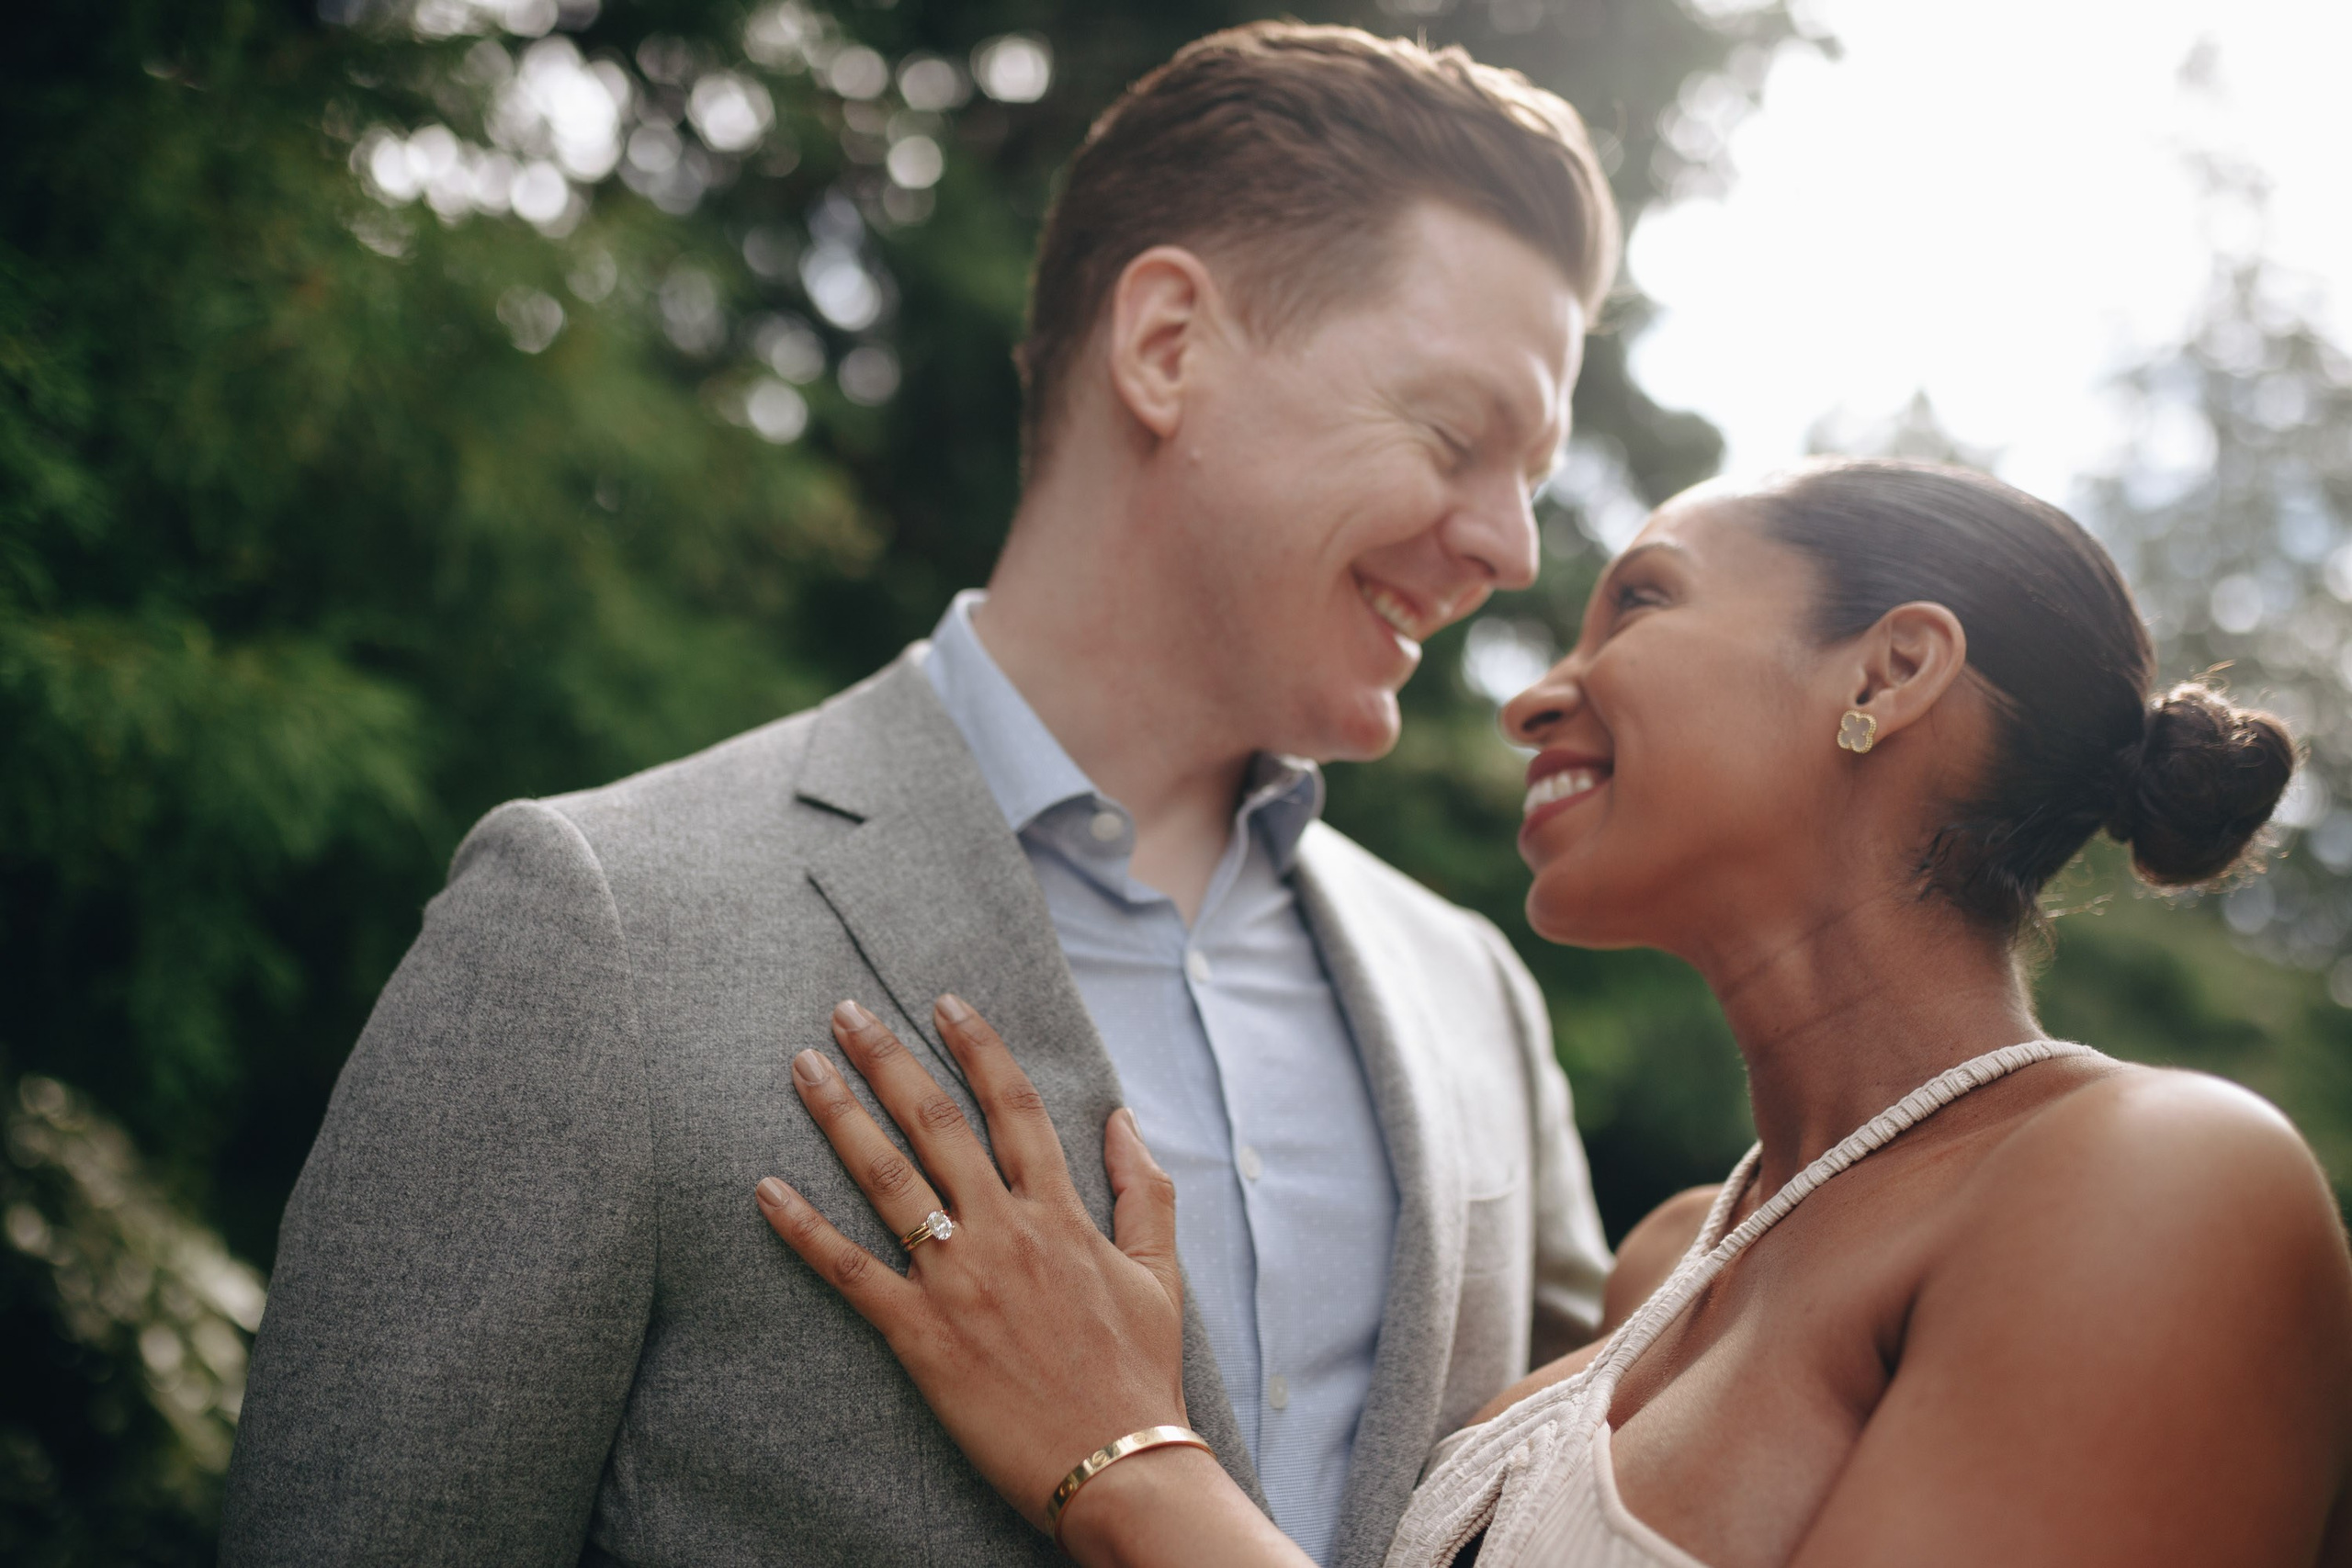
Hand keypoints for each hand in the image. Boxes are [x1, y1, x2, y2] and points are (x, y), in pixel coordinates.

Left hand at [754, 995, 1190, 1535]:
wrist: (1121, 1464)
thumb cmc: (1139, 1374)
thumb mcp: (1161, 1272)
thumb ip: (1143, 1190)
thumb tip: (1122, 1120)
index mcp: (1062, 1214)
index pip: (1013, 1107)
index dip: (978, 1047)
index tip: (944, 1003)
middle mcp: (1005, 1232)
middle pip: (936, 1124)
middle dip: (887, 1060)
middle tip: (846, 1013)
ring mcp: (958, 1280)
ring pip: (886, 1179)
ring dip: (839, 1116)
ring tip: (803, 1068)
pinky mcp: (920, 1335)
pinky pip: (850, 1271)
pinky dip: (804, 1228)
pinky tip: (765, 1189)